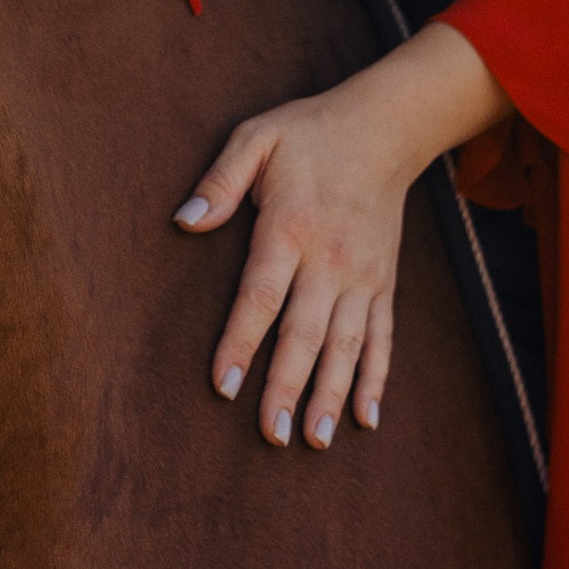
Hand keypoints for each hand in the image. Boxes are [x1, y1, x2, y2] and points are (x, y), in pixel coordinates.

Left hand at [171, 22, 509, 452]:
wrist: (384, 128)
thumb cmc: (308, 133)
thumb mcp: (256, 138)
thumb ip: (221, 181)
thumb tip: (184, 220)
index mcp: (290, 228)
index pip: (260, 297)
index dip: (240, 343)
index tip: (223, 387)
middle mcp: (330, 260)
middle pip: (305, 334)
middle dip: (287, 387)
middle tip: (272, 435)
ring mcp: (362, 275)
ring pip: (346, 346)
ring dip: (331, 394)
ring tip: (314, 440)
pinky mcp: (385, 283)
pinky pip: (382, 338)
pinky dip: (375, 379)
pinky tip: (365, 418)